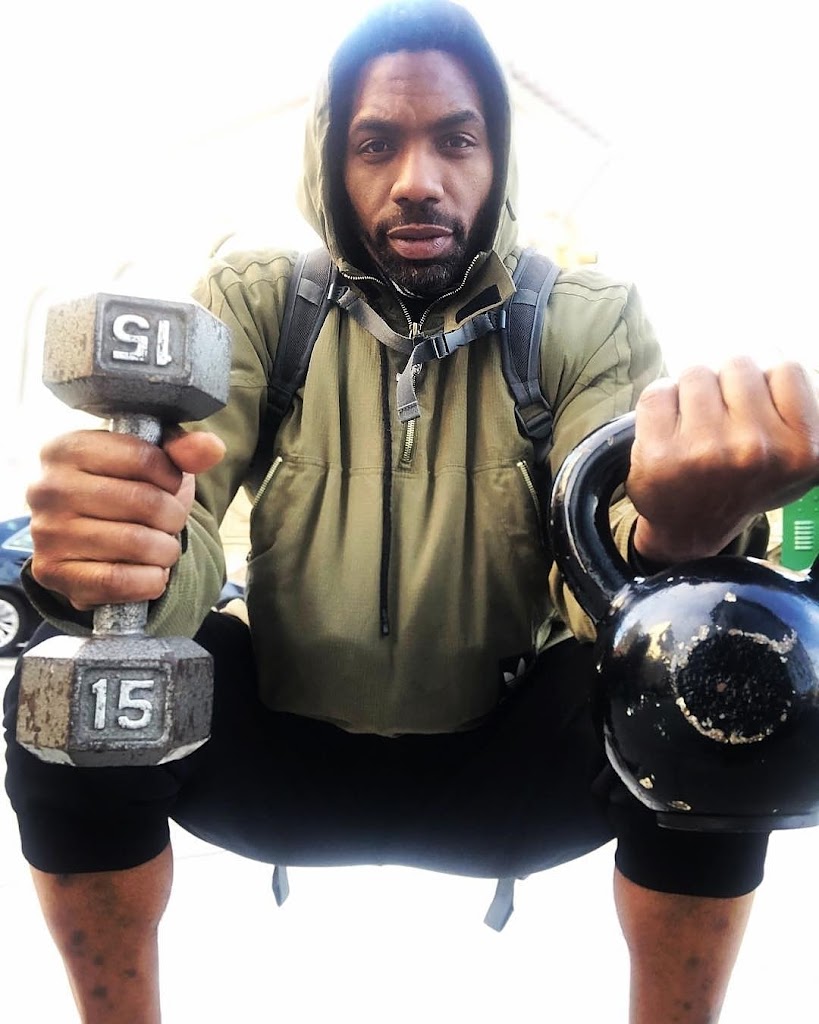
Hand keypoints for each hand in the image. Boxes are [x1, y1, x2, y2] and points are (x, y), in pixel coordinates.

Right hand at [27, 427, 224, 609]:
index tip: (169, 486)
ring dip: (165, 551)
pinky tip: (150, 573)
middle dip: (173, 517)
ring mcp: (45, 532)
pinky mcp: (52, 573)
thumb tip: (211, 447)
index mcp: (67, 448)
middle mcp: (47, 488)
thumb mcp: (156, 463)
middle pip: (145, 502)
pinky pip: (118, 581)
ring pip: (136, 543)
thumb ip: (185, 450)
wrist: (97, 540)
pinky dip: (150, 581)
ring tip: (160, 547)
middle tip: (169, 523)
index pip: (144, 458)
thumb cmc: (129, 492)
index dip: (172, 477)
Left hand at [627, 357, 818, 562]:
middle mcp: (756, 451)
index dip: (764, 378)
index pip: (786, 369)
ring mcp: (706, 451)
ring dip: (692, 391)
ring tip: (695, 424)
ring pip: (697, 372)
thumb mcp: (788, 452)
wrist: (691, 528)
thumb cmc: (739, 479)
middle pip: (738, 363)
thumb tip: (774, 353)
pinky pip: (658, 391)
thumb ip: (794, 405)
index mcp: (800, 450)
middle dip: (725, 383)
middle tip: (720, 416)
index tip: (750, 400)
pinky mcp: (659, 452)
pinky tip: (669, 429)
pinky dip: (661, 402)